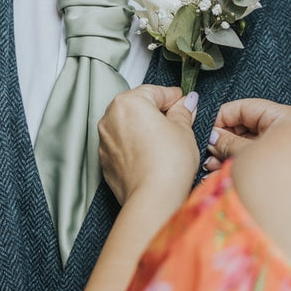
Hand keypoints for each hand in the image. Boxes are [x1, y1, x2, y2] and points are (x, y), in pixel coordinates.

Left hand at [97, 85, 199, 206]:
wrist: (152, 199)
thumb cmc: (168, 164)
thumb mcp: (184, 130)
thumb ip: (182, 111)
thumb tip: (186, 104)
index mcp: (129, 102)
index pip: (156, 91)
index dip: (175, 98)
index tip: (185, 104)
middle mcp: (110, 118)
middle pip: (138, 106)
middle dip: (157, 113)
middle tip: (178, 124)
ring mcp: (104, 141)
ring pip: (128, 126)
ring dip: (145, 129)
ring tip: (165, 143)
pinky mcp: (105, 161)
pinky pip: (122, 145)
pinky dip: (135, 146)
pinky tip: (152, 157)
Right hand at [204, 98, 290, 170]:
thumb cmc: (284, 175)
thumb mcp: (249, 155)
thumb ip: (229, 144)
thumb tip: (212, 137)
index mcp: (281, 116)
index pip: (243, 107)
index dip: (221, 118)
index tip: (205, 132)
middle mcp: (284, 126)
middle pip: (245, 124)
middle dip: (223, 140)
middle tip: (208, 153)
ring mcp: (283, 143)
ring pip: (248, 141)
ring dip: (228, 153)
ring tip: (211, 166)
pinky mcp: (281, 159)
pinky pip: (256, 154)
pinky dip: (239, 161)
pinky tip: (222, 172)